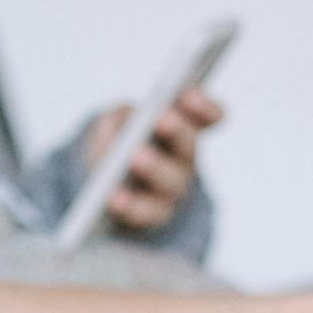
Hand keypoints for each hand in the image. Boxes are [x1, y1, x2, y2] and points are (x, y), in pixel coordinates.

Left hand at [81, 87, 223, 231]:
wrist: (103, 192)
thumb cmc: (114, 150)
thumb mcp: (113, 127)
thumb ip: (115, 120)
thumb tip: (115, 128)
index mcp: (181, 130)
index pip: (208, 116)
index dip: (205, 107)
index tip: (191, 94)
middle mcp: (183, 161)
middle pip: (187, 147)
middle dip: (177, 131)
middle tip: (164, 119)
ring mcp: (169, 192)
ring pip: (170, 183)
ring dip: (155, 168)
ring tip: (136, 157)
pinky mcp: (150, 218)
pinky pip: (144, 213)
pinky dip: (129, 205)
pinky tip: (114, 197)